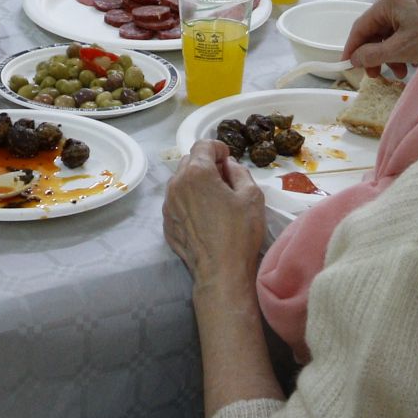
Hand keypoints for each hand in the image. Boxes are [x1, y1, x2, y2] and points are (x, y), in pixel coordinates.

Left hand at [162, 140, 267, 291]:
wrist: (220, 272)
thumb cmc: (239, 232)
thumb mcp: (251, 196)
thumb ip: (239, 172)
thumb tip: (228, 165)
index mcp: (196, 173)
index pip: (203, 145)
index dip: (218, 148)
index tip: (228, 159)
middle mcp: (176, 184)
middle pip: (189, 161)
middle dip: (206, 164)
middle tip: (224, 180)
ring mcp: (168, 205)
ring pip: (180, 182)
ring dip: (195, 183)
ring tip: (213, 200)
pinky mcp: (166, 223)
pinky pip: (176, 202)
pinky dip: (188, 201)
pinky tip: (203, 217)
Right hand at [345, 0, 417, 73]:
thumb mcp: (401, 49)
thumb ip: (373, 55)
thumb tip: (354, 59)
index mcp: (387, 1)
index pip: (361, 26)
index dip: (352, 48)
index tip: (346, 65)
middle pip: (376, 31)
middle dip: (376, 55)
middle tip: (375, 75)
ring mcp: (408, 5)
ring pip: (390, 33)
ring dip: (391, 55)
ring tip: (401, 73)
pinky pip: (403, 31)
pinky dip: (403, 47)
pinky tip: (412, 62)